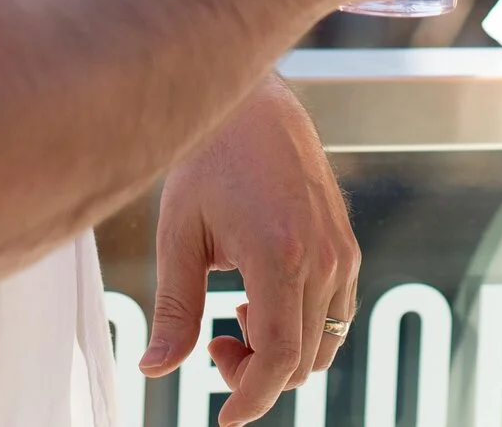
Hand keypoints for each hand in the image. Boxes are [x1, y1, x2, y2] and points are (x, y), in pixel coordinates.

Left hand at [142, 81, 358, 424]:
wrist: (253, 105)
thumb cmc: (211, 159)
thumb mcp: (179, 235)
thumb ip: (174, 309)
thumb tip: (156, 367)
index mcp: (280, 256)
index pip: (278, 358)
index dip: (250, 397)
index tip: (224, 415)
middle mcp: (322, 257)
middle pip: (303, 359)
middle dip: (257, 375)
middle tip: (213, 347)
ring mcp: (340, 250)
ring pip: (326, 342)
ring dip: (282, 353)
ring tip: (234, 320)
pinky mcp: (345, 242)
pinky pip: (337, 311)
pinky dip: (304, 326)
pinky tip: (260, 298)